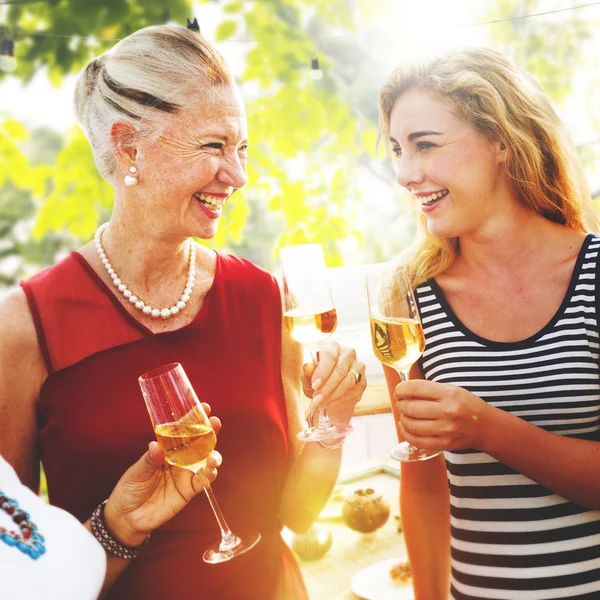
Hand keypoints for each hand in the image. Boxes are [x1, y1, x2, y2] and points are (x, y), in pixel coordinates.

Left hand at [103, 403, 221, 546]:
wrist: (127, 518)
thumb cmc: (129, 489)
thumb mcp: (137, 471)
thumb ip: (150, 460)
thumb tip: (156, 445)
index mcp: (166, 449)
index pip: (182, 431)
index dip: (192, 419)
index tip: (202, 407)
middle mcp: (179, 459)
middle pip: (198, 442)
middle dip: (209, 432)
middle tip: (215, 422)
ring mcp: (185, 474)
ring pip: (205, 460)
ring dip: (213, 454)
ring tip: (213, 455)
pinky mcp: (188, 490)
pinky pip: (203, 480)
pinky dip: (210, 474)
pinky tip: (211, 469)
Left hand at [302, 340, 365, 421]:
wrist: (331, 397)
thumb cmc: (318, 383)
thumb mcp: (308, 379)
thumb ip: (306, 373)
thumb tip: (307, 366)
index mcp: (332, 347)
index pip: (329, 355)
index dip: (322, 371)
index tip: (315, 385)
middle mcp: (347, 353)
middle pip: (340, 368)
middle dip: (327, 386)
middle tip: (318, 398)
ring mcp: (358, 366)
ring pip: (348, 381)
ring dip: (334, 394)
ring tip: (323, 402)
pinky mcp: (362, 380)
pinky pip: (353, 390)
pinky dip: (342, 398)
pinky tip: (333, 402)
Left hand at [394, 380, 492, 451]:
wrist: (486, 427)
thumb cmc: (466, 405)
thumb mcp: (452, 389)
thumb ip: (430, 389)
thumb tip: (405, 390)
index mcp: (448, 393)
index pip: (416, 388)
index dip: (401, 389)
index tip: (398, 390)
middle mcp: (447, 411)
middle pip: (411, 407)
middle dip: (400, 405)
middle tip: (400, 403)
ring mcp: (446, 429)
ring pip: (412, 425)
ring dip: (403, 419)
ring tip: (404, 415)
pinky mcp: (445, 444)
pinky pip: (418, 440)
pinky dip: (407, 433)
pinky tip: (406, 427)